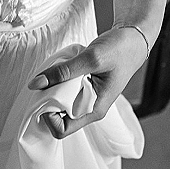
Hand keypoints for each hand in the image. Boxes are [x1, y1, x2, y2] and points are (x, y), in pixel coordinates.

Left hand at [28, 26, 148, 137]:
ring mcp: (85, 99)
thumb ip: (63, 71)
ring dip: (51, 89)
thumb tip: (35, 84)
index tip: (45, 94)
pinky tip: (61, 68)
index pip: (62, 129)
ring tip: (56, 70)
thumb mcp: (90, 59)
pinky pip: (62, 91)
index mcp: (94, 110)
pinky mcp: (82, 88)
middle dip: (47, 100)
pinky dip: (56, 81)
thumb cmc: (120, 50)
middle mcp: (89, 109)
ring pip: (58, 103)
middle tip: (48, 78)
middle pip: (56, 118)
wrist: (134, 39)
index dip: (48, 116)